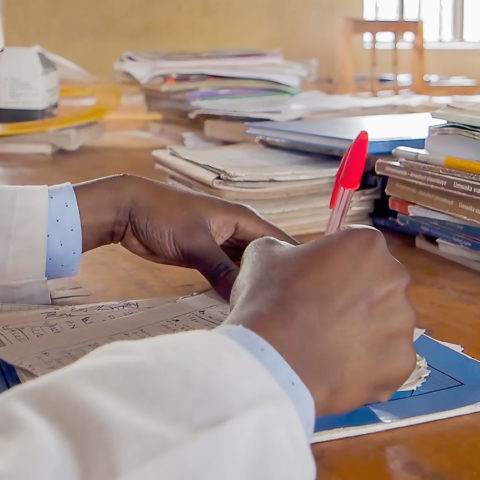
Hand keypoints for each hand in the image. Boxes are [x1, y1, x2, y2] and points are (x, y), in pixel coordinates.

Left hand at [74, 174, 294, 299]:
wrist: (129, 211)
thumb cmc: (164, 215)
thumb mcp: (195, 243)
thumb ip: (221, 269)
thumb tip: (243, 296)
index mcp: (243, 219)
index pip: (278, 240)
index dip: (292, 261)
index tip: (304, 288)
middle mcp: (238, 231)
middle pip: (265, 257)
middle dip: (272, 277)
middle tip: (284, 306)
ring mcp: (222, 245)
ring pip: (246, 267)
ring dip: (250, 284)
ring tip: (264, 308)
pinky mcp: (207, 257)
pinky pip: (227, 274)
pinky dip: (232, 286)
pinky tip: (237, 304)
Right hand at [224, 227, 415, 414]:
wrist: (272, 363)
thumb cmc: (269, 300)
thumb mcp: (264, 254)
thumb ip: (286, 247)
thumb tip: (290, 256)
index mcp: (366, 244)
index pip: (357, 249)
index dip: (334, 265)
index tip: (316, 282)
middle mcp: (395, 277)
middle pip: (378, 284)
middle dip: (356, 296)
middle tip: (322, 314)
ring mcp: (403, 323)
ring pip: (385, 323)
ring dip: (363, 330)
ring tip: (327, 345)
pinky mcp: (402, 362)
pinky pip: (386, 359)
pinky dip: (366, 364)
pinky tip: (337, 366)